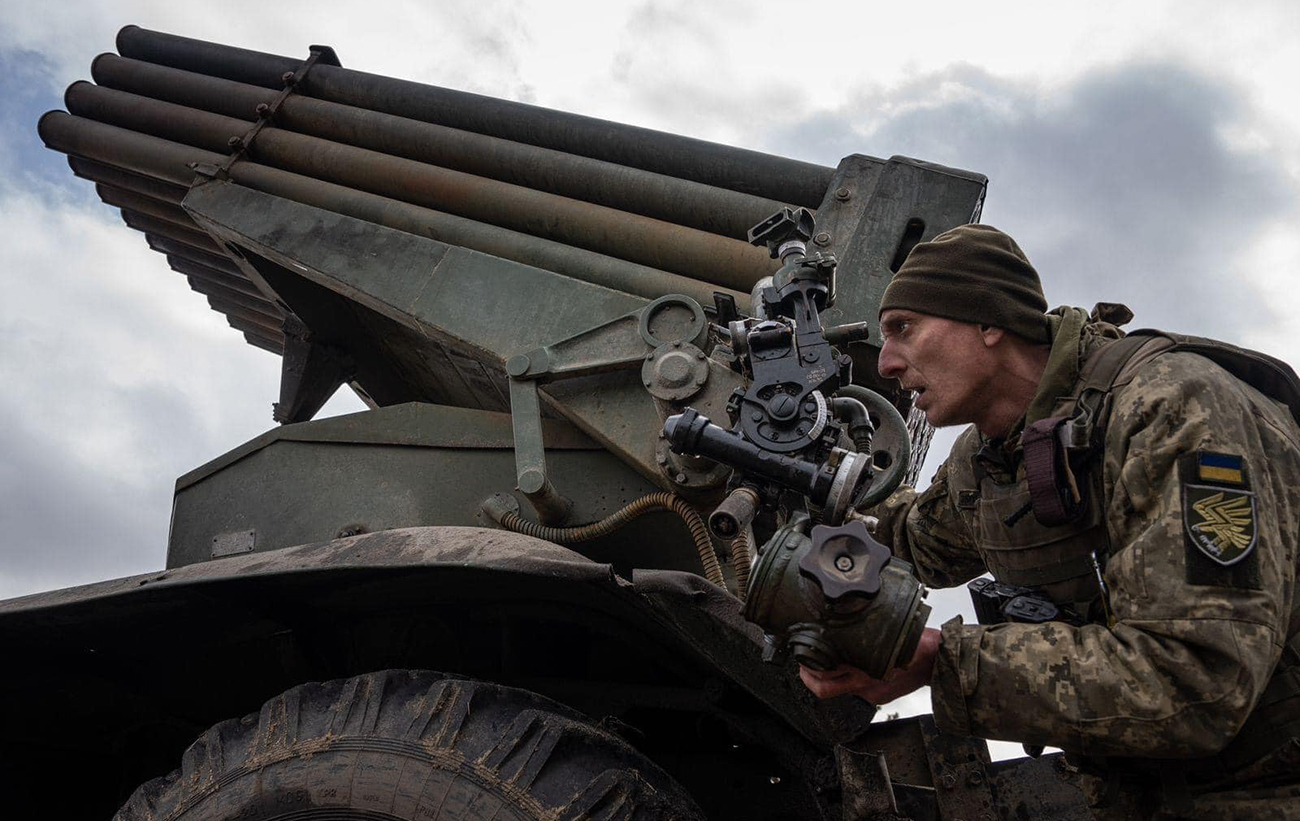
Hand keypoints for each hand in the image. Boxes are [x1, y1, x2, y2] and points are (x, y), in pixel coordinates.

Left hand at [798, 627, 940, 704]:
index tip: (802, 659)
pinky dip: (843, 681)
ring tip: (813, 668)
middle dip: (808, 679)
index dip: (809, 671)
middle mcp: (864, 682)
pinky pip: (852, 691)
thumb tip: (840, 631)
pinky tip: (842, 669)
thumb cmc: (914, 643)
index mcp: (864, 666)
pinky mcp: (877, 695)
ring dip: (820, 682)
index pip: (826, 675)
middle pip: (824, 689)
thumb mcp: (884, 634)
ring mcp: (869, 691)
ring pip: (834, 692)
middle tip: (802, 667)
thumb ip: (862, 637)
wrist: (936, 661)